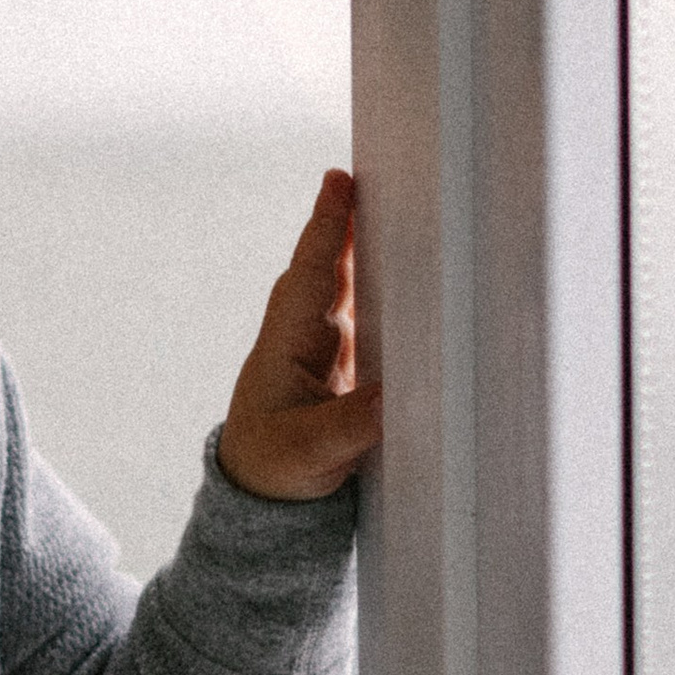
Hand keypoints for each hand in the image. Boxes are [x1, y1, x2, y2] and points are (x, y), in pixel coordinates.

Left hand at [216, 169, 382, 500]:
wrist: (264, 501)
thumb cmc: (275, 469)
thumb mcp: (312, 451)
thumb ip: (354, 425)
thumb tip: (400, 394)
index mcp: (286, 345)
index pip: (311, 274)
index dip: (327, 229)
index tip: (338, 182)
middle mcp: (303, 336)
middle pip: (330, 265)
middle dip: (349, 221)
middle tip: (374, 173)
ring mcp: (323, 348)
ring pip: (348, 283)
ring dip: (369, 247)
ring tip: (400, 204)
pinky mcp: (344, 366)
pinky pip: (365, 310)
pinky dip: (384, 285)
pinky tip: (410, 270)